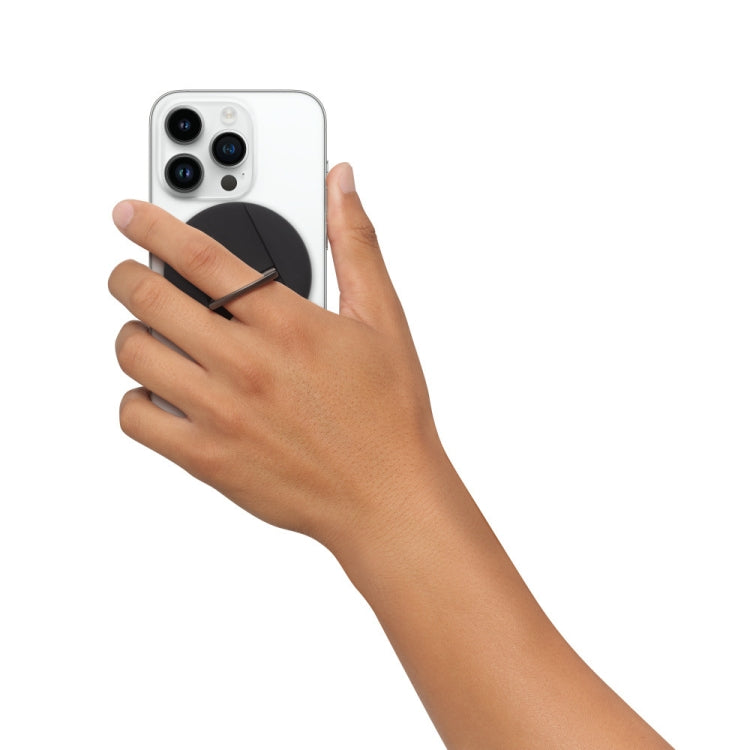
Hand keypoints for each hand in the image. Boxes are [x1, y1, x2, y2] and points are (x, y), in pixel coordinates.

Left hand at [109, 163, 442, 549]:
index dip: (151, 223)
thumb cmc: (389, 413)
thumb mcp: (383, 319)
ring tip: (154, 334)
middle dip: (128, 275)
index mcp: (286, 323)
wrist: (387, 497)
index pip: (198, 255)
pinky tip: (161, 391)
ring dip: (133, 333)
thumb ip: (356, 244)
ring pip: (133, 352)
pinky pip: (136, 417)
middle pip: (148, 297)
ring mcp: (221, 413)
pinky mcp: (206, 458)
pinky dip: (136, 398)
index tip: (127, 212)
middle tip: (132, 275)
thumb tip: (341, 182)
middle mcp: (246, 364)